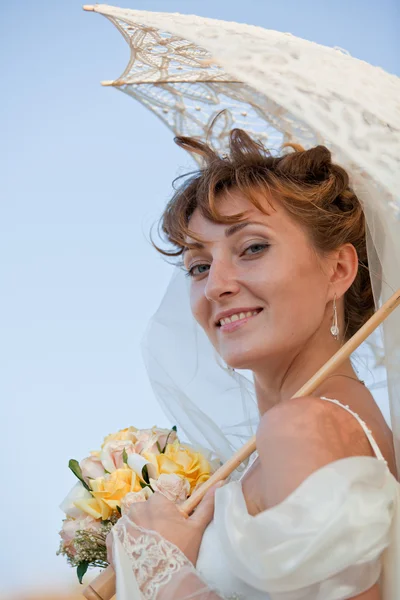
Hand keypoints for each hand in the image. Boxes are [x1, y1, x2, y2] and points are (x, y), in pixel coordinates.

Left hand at [107, 483, 222, 565]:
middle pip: (145, 511)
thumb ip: (206, 504)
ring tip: (149, 550)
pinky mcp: (112, 541)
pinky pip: (119, 536)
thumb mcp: (196, 528)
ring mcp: (122, 525)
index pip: (160, 502)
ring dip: (139, 532)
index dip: (167, 515)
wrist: (162, 581)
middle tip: (162, 541)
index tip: (172, 529)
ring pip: (132, 523)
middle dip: (152, 522)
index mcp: (156, 502)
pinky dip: (126, 543)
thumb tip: (219, 485)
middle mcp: (137, 509)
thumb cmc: (180, 552)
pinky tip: (136, 553)